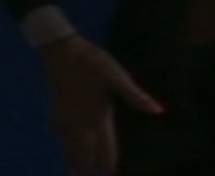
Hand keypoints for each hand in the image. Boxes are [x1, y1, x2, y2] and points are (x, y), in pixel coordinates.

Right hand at [36, 36, 164, 175]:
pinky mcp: (56, 113)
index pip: (104, 150)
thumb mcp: (117, 76)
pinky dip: (65, 149)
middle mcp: (80, 123)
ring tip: (76, 174)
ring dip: (75, 163)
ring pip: (69, 150)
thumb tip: (158, 110)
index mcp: (98, 117)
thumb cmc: (91, 62)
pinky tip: (66, 148)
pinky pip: (61, 139)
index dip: (109, 165)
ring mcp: (65, 119)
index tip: (111, 175)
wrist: (61, 51)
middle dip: (88, 170)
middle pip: (84, 156)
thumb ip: (135, 96)